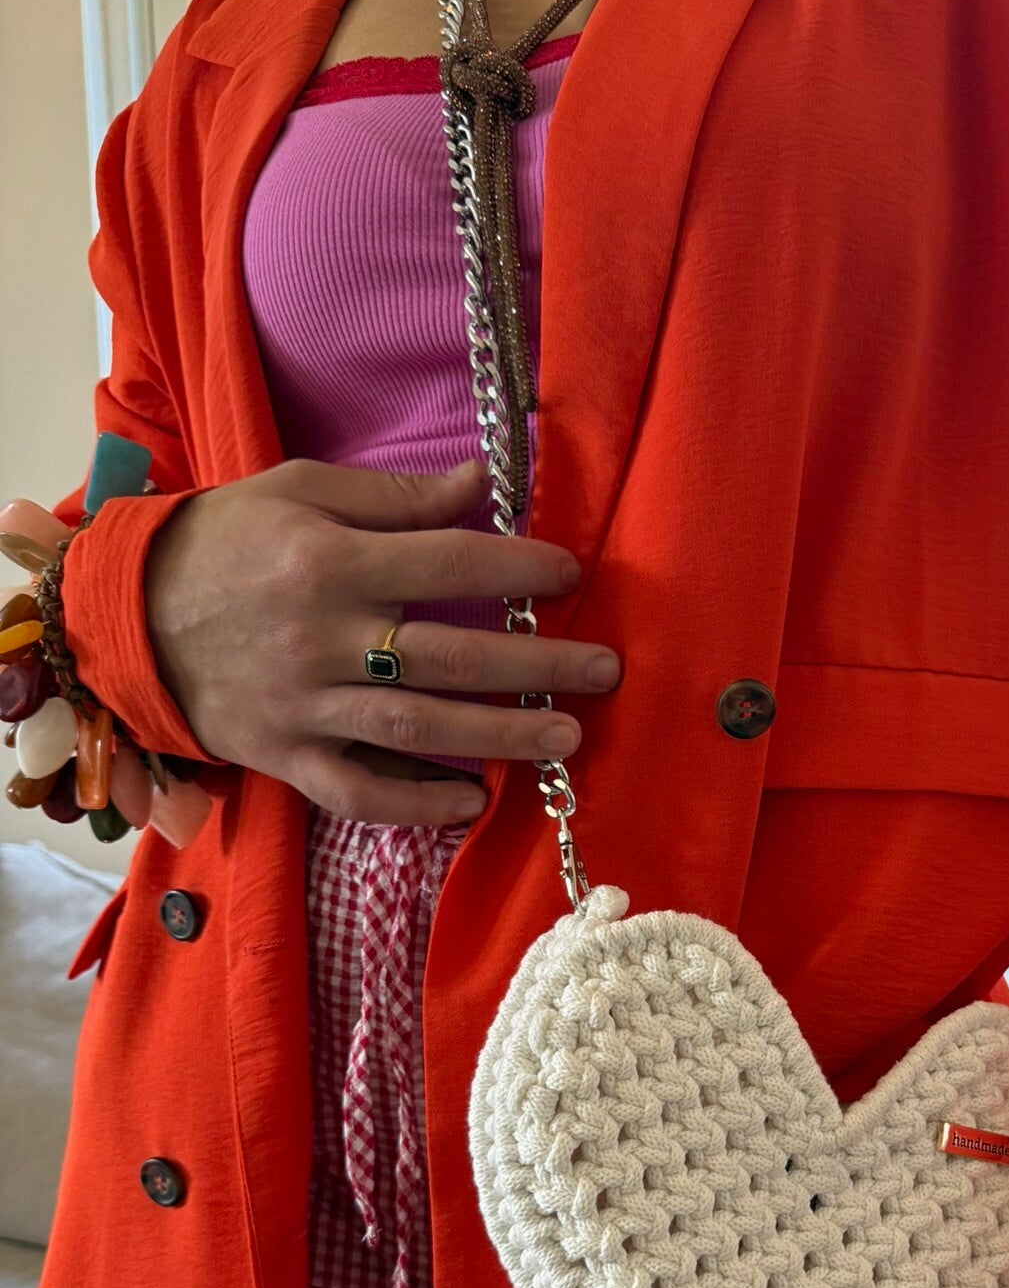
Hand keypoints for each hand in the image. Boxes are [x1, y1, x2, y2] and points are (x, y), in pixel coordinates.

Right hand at [143, 457, 621, 825]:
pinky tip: (472, 803)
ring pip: (416, 728)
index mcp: (329, 563)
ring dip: (499, 737)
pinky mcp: (285, 756)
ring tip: (568, 739)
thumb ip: (395, 497)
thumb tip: (485, 484)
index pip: (445, 565)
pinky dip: (416, 803)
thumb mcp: (299, 492)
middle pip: (448, 656)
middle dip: (537, 667)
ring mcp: (305, 705)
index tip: (569, 574)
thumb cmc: (223, 541)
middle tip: (604, 671)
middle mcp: (323, 638)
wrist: (125, 614)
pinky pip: (358, 790)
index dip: (516, 571)